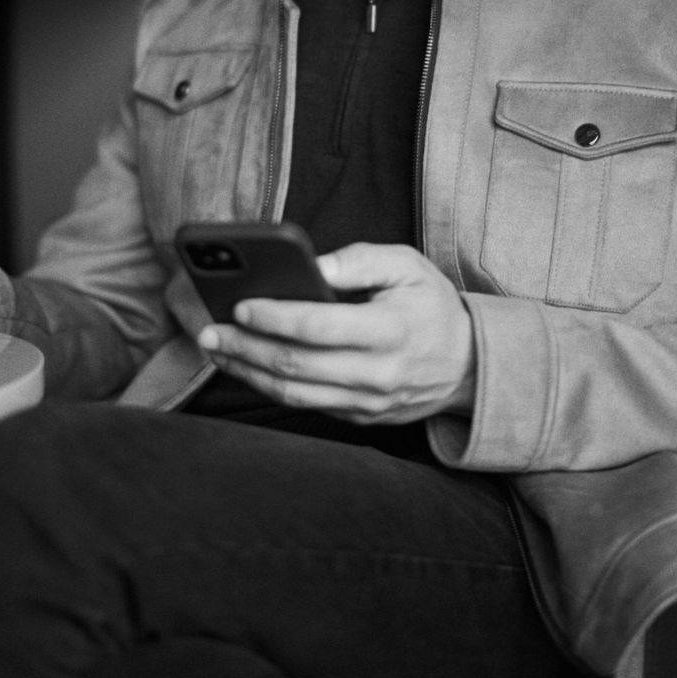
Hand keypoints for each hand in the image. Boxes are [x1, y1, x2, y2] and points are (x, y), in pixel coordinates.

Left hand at [197, 242, 475, 423]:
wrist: (468, 363)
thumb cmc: (430, 304)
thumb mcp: (407, 264)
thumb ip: (359, 260)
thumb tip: (311, 265)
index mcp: (391, 330)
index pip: (320, 327)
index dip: (275, 317)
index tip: (240, 305)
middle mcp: (378, 374)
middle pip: (297, 365)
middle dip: (246, 348)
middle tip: (209, 331)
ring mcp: (368, 403)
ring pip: (295, 393)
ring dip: (248, 372)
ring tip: (217, 350)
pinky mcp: (360, 418)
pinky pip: (306, 405)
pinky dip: (270, 386)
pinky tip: (246, 365)